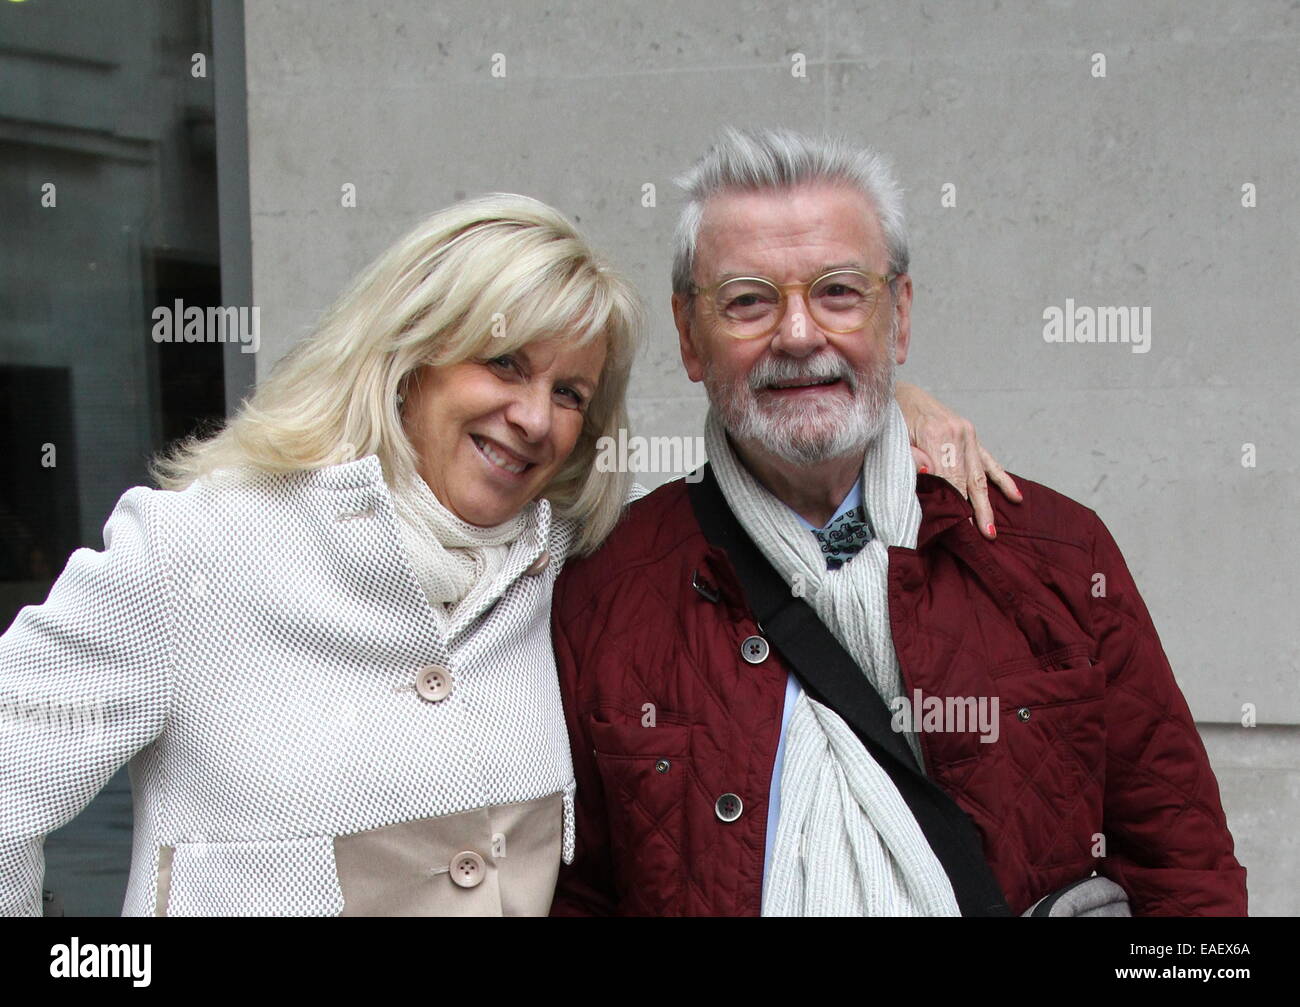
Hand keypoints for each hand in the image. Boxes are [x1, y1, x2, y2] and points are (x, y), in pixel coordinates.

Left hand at [895, 381, 1021, 538]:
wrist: (902, 393)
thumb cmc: (893, 419)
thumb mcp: (894, 436)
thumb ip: (910, 456)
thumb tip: (927, 475)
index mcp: (937, 435)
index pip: (948, 480)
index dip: (955, 506)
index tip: (959, 530)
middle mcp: (958, 434)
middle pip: (968, 481)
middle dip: (975, 511)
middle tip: (983, 537)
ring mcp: (968, 434)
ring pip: (980, 475)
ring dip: (986, 503)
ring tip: (992, 529)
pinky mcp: (972, 435)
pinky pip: (990, 461)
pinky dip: (1002, 479)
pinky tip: (1015, 496)